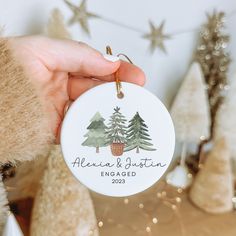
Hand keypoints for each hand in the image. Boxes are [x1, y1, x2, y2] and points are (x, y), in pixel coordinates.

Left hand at [9, 36, 145, 140]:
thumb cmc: (9, 70)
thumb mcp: (43, 50)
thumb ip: (78, 54)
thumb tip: (110, 63)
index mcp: (62, 69)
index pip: (96, 70)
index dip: (118, 73)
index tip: (138, 78)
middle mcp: (64, 91)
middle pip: (98, 93)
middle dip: (119, 96)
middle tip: (139, 99)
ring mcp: (61, 112)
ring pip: (92, 114)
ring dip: (110, 117)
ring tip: (128, 119)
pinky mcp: (56, 132)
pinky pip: (78, 134)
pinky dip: (93, 135)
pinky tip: (109, 135)